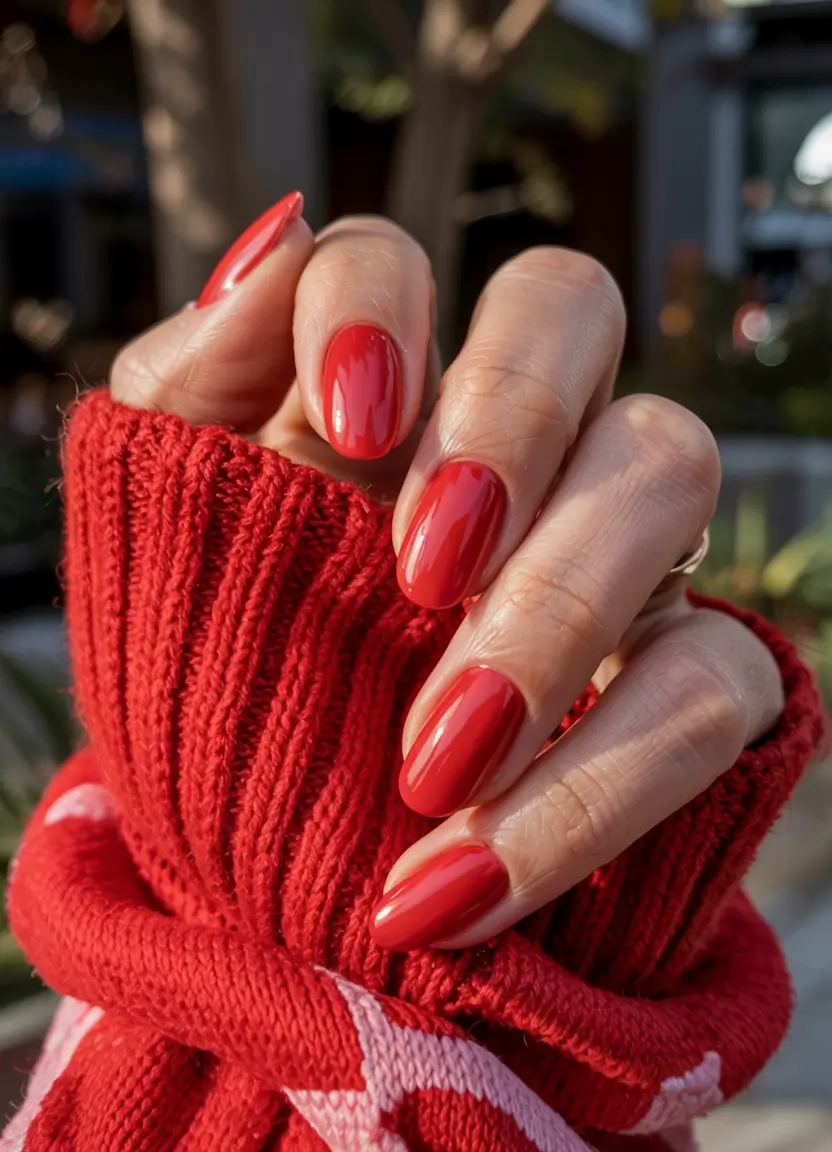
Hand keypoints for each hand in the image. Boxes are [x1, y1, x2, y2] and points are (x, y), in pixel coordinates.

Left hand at [112, 192, 784, 950]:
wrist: (286, 854)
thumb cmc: (224, 679)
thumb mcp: (164, 538)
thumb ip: (188, 392)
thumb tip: (270, 246)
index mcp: (370, 394)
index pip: (392, 259)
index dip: (380, 309)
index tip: (350, 426)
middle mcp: (512, 437)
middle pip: (574, 305)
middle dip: (508, 420)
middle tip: (423, 575)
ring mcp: (616, 543)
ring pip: (670, 467)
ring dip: (553, 618)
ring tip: (432, 763)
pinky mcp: (685, 673)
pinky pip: (706, 689)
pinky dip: (590, 795)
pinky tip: (466, 883)